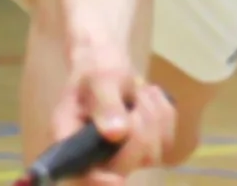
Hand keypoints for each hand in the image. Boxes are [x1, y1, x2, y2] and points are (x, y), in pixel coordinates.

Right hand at [50, 45, 174, 183]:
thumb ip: (106, 104)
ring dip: (151, 116)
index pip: (79, 175)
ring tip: (138, 94)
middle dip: (138, 128)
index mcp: (69, 142)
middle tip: (135, 98)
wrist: (110, 63)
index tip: (116, 180)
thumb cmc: (96, 68)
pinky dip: (163, 114)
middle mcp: (94, 157)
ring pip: (151, 153)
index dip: (97, 182)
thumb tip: (116, 134)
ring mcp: (122, 157)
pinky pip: (167, 139)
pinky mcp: (145, 150)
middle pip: (124, 166)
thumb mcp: (100, 78)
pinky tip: (147, 98)